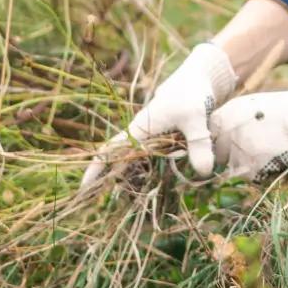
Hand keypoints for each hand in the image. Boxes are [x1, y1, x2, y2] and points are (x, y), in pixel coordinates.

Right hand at [79, 41, 236, 191]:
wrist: (198, 80)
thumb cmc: (192, 95)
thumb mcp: (196, 119)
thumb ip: (199, 144)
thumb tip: (203, 172)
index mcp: (140, 129)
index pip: (111, 150)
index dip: (96, 168)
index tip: (84, 188)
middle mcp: (141, 135)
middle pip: (120, 162)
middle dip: (112, 182)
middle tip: (107, 208)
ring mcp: (151, 139)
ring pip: (135, 165)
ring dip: (131, 182)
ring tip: (129, 205)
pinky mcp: (163, 141)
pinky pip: (151, 162)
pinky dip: (150, 176)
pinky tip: (154, 190)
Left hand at [209, 84, 287, 179]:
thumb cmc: (283, 111)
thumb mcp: (251, 106)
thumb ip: (230, 121)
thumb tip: (215, 138)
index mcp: (227, 115)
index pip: (209, 136)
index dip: (218, 140)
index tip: (229, 141)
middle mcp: (229, 133)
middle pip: (219, 154)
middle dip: (231, 154)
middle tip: (254, 146)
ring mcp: (240, 151)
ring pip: (234, 167)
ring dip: (246, 163)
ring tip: (268, 148)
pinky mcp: (254, 168)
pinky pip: (250, 174)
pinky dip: (260, 169)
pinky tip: (274, 155)